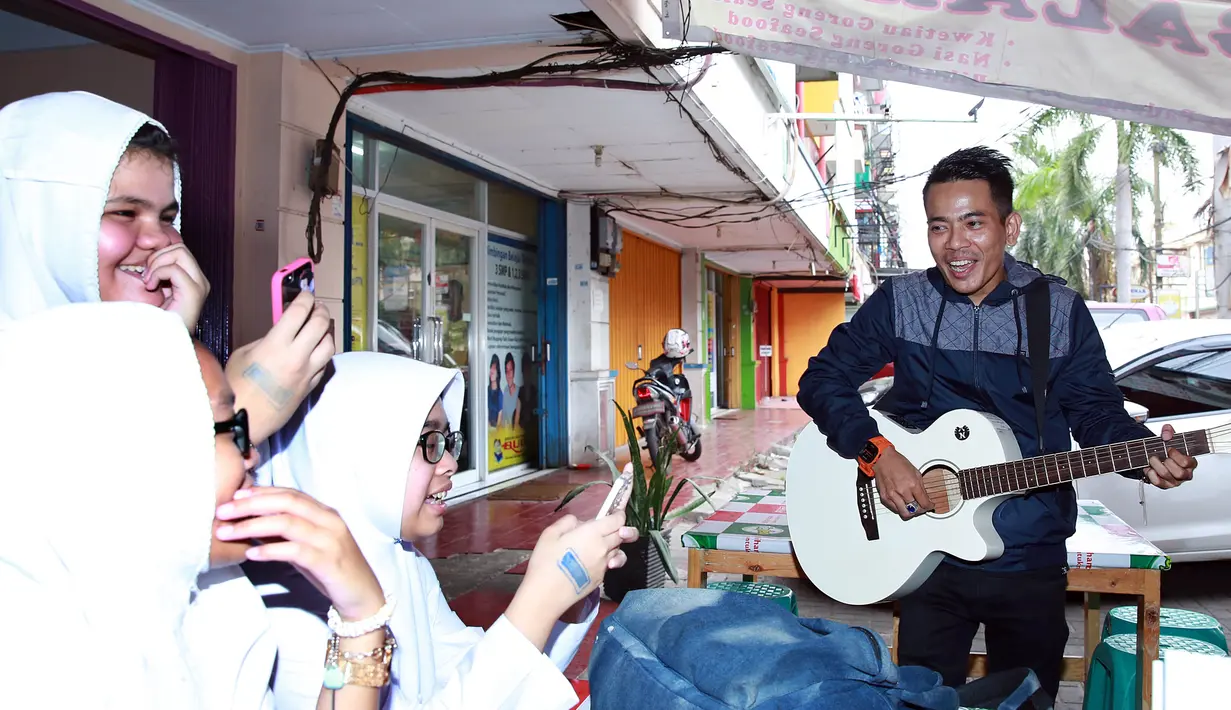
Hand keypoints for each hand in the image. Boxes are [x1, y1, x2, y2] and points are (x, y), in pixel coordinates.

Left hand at [144, 243, 209, 330]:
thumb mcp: (156, 289)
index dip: (159, 255)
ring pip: (179, 252)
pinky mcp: (194, 292)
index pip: (179, 250)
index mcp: (194, 279)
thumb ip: (160, 270)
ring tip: (149, 282)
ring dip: (157, 264)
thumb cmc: (154, 319)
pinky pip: (173, 269)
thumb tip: (152, 250)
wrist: (159, 341)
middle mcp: (201, 281)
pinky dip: (157, 274)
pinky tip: (151, 288)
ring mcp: (200, 286)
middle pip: (180, 248)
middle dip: (157, 257)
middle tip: (147, 276)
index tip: (147, 274)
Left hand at [214, 487, 384, 620]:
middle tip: (222, 512)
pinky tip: (251, 554)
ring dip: (253, 526)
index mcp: (325, 513)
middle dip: (250, 505)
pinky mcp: (328, 561)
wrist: (362, 596)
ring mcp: (330, 540)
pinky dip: (270, 550)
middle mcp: (329, 521)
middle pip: (287, 502)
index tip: (233, 496)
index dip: (261, 492)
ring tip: (227, 532)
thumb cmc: (330, 570)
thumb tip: (250, 523)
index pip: (290, 493)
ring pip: (288, 523)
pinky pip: (295, 551)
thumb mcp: (306, 547)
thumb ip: (285, 533)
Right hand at [226, 290, 334, 443]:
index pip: (299, 311)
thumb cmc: (237, 387)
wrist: (244, 420)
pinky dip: (323, 353)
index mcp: (277, 344)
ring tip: (319, 327)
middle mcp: (297, 356)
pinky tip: (315, 350)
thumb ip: (266, 338)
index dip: (305, 298)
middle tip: (316, 307)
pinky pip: (325, 364)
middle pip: (321, 324)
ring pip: (330, 344)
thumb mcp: (244, 353)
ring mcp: (307, 372)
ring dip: (326, 332)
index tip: (305, 294)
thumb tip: (281, 330)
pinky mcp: (311, 386)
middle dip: (320, 310)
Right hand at [505, 513, 636, 647]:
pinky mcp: (601, 579)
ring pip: (619, 551)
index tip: (616, 510)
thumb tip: (580, 523)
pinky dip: (606, 560)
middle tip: (616, 526)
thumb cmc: (546, 561)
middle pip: (623, 535)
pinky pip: (609, 564)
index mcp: (593, 533)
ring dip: (616, 545)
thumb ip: (569, 522)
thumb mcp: (551, 534)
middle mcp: (603, 548)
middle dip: (623, 528)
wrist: (547, 595)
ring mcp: (604, 565)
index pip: (617, 519)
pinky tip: (592, 561)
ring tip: (604, 545)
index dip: (619, 512)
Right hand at [873, 447, 933, 519]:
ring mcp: (893, 495)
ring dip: (911, 513)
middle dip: (921, 510)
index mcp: (912, 484)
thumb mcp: (916, 472)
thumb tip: (925, 497)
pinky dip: (900, 509)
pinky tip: (903, 504)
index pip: (924, 503)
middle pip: (916, 510)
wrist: (883, 459)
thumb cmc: (898, 463)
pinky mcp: (885, 497)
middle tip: (922, 507)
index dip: (929, 506)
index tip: (930, 505)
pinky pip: (895, 509)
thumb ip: (921, 487)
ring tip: (913, 508)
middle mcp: (902, 491)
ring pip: (905, 513)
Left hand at [1144, 425, 1197, 488]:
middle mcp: (1185, 474)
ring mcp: (1175, 481)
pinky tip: (1149, 468)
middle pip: (1179, 473)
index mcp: (1190, 463)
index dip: (1177, 455)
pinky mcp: (1164, 485)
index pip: (1187, 462)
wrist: (1158, 458)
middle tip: (1159, 455)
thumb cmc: (1168, 451)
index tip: (1169, 449)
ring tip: (1152, 459)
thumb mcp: (1170, 439)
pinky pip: (1158, 482)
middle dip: (1167, 462)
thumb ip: (1168, 432)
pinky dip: (1151, 474)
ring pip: (1167, 476)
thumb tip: (1166, 434)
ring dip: (1156, 465)